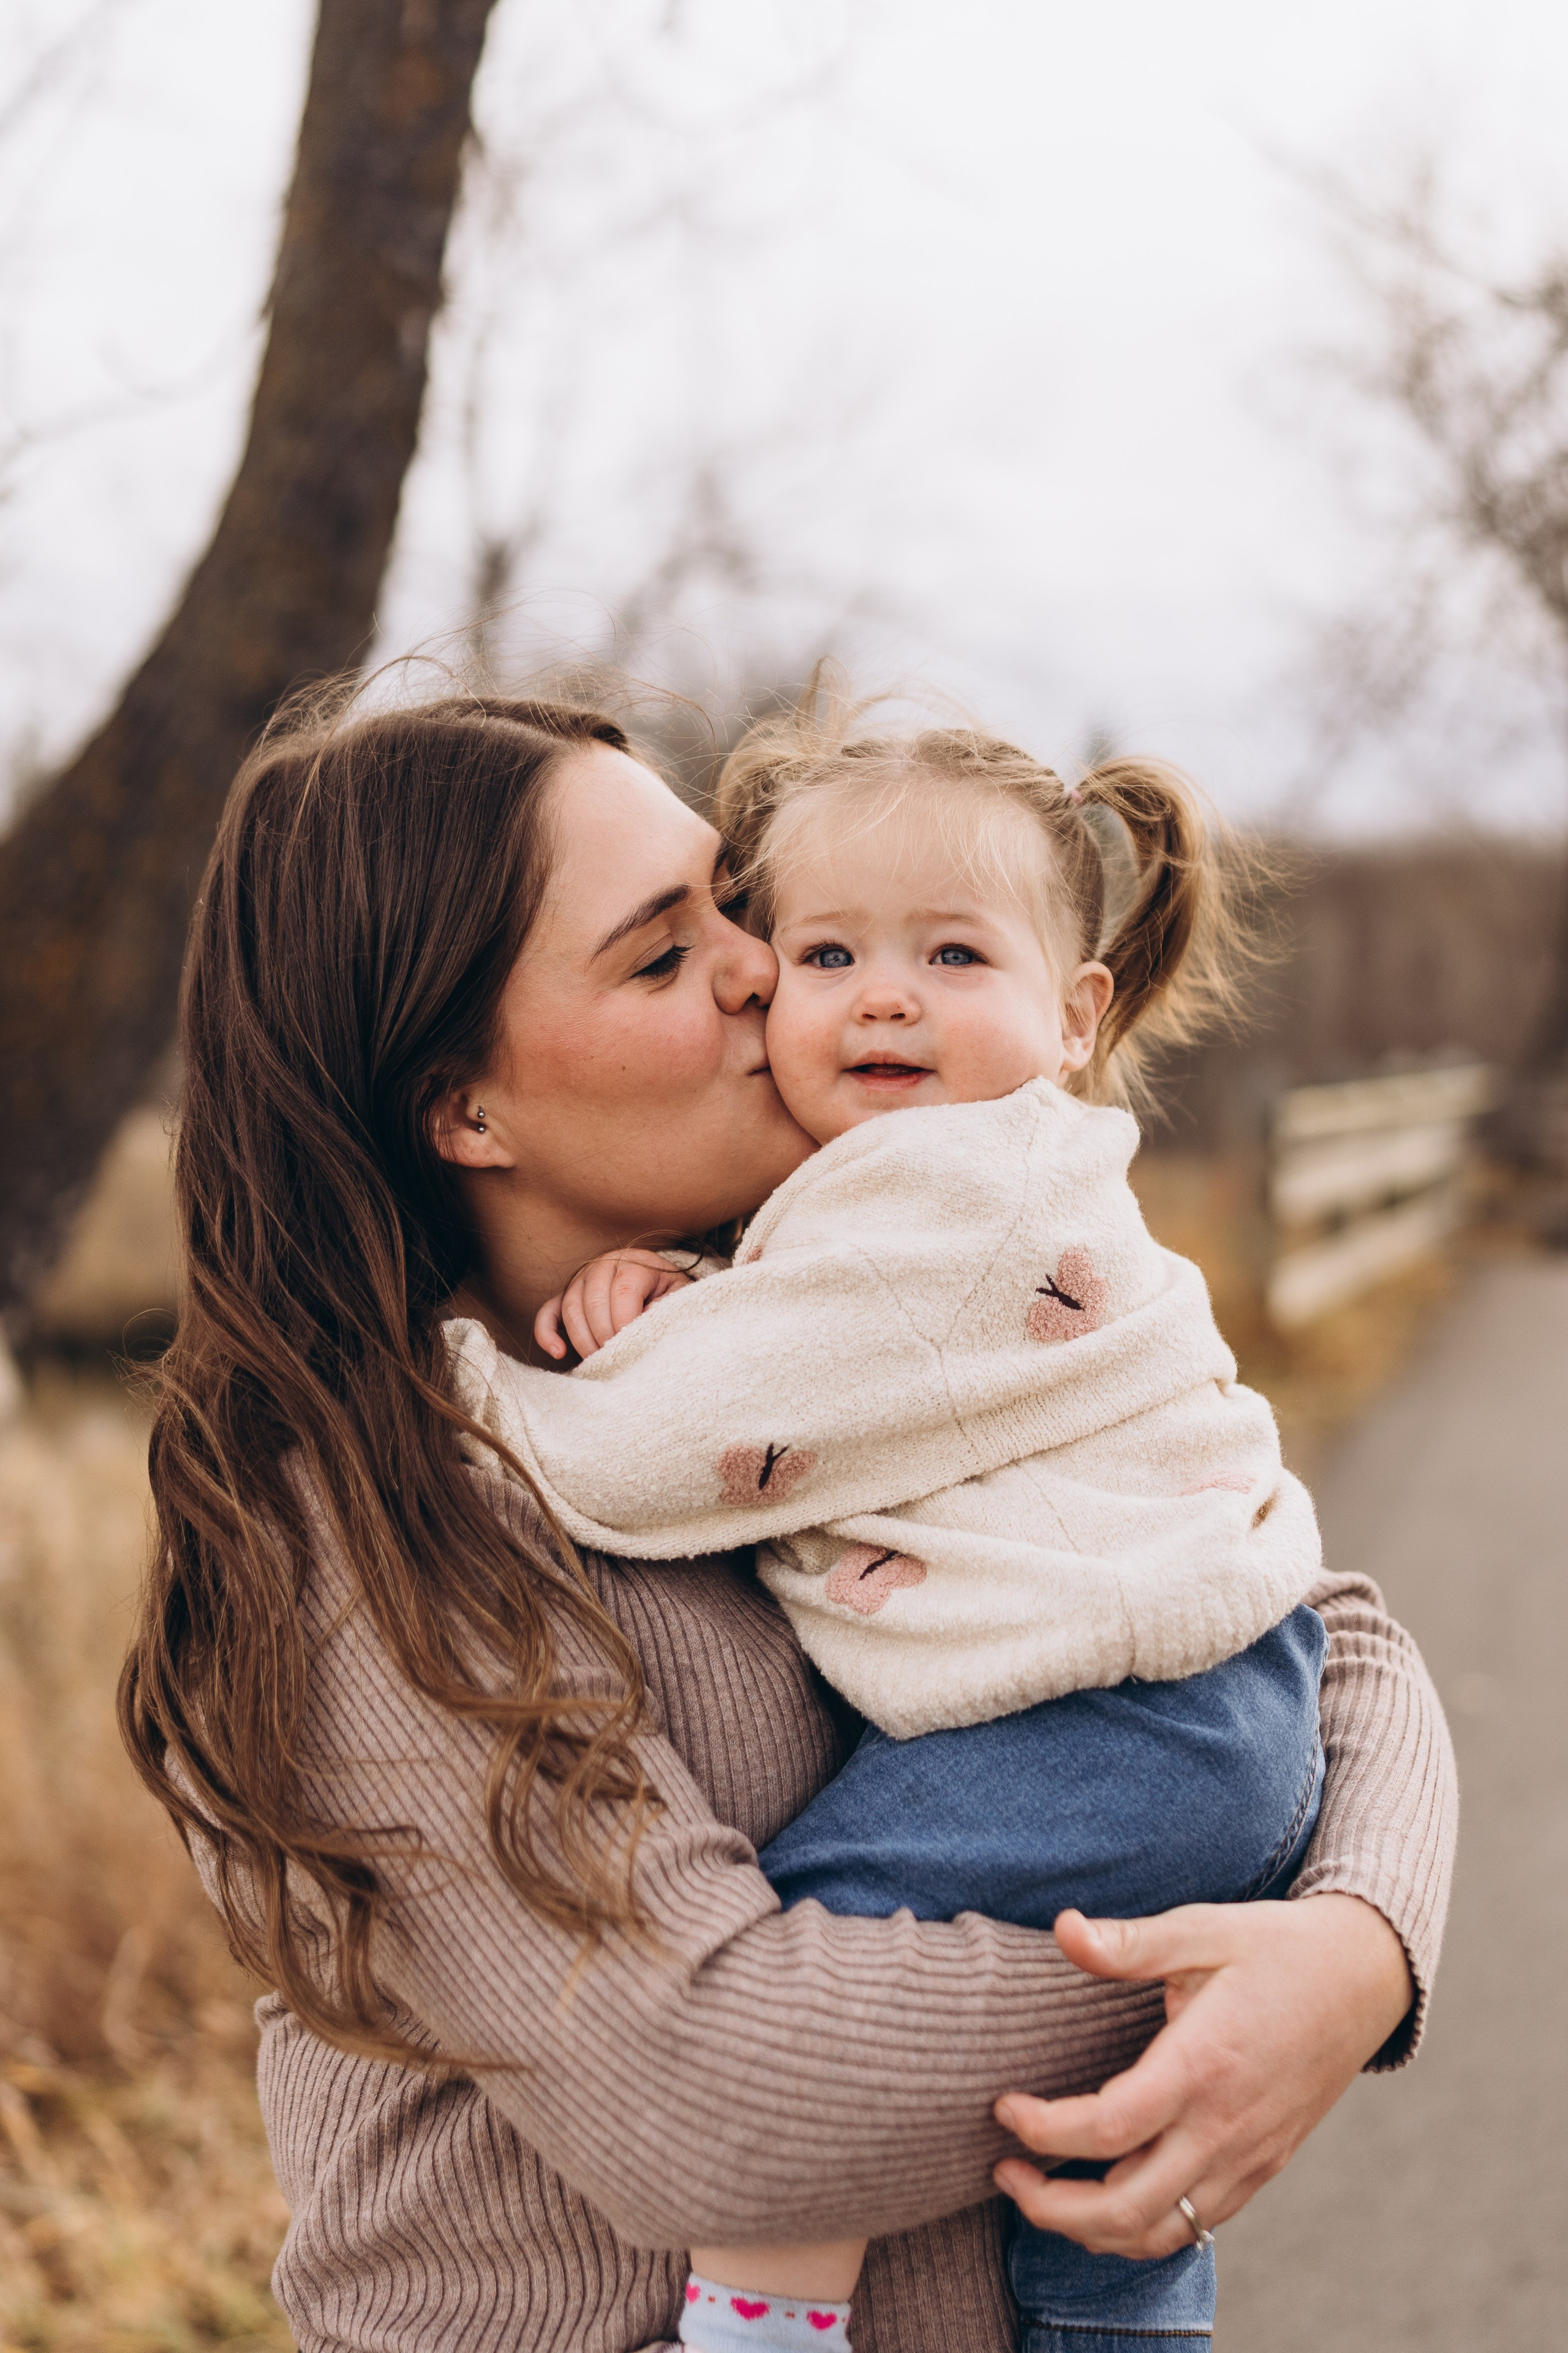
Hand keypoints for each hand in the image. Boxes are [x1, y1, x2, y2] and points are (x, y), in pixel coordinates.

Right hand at [534, 1249, 693, 1361]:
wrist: (653, 1280)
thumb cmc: (666, 1292)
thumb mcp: (678, 1294)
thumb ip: (669, 1304)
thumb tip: (648, 1316)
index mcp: (633, 1263)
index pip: (623, 1290)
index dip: (626, 1322)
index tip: (635, 1347)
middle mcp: (602, 1265)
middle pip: (593, 1301)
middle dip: (604, 1336)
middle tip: (618, 1359)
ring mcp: (579, 1279)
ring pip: (571, 1308)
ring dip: (582, 1340)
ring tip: (599, 1362)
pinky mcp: (564, 1295)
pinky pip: (548, 1312)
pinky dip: (546, 1333)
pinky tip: (557, 1353)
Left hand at [993, 1894, 1413, 2258]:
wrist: (1364, 1980)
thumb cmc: (1276, 1947)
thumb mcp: (1203, 1929)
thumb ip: (1130, 1942)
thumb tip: (1062, 1928)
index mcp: (1203, 2064)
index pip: (1108, 2127)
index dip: (1043, 2128)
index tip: (1003, 2108)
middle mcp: (1225, 2126)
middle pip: (1126, 2207)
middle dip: (1051, 2207)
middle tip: (1005, 2171)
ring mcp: (1247, 2157)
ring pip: (1158, 2233)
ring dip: (1091, 2229)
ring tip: (1041, 2193)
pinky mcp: (1261, 2168)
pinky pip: (1193, 2226)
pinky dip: (1139, 2230)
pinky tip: (1104, 2198)